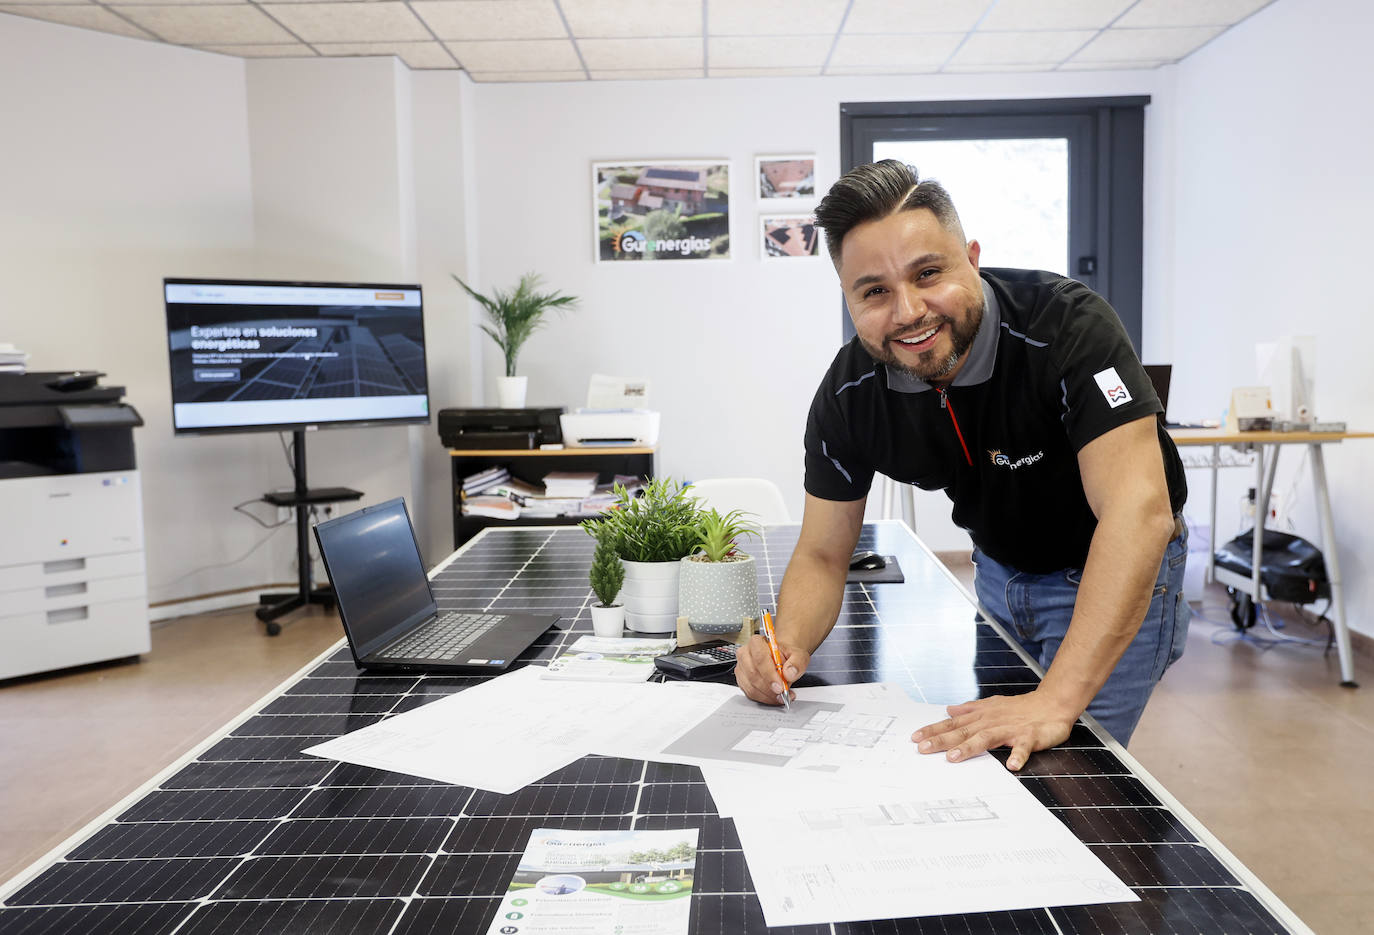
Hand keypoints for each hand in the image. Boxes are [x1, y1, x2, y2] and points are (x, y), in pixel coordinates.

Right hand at [735, 633, 809, 705]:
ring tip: (782, 695)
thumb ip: (797, 662)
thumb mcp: (798, 654)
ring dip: (768, 695)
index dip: (770, 674)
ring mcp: (742, 668)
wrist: (780, 658)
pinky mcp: (742, 681)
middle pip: (753, 674)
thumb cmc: (785, 655)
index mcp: (757, 643)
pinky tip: (775, 697)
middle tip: (783, 692)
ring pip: (751, 687)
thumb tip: (789, 673)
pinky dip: (764, 698)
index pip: (760, 658)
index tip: (780, 686)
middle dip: (770, 688)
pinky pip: (751, 694)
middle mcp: (745, 654)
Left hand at [910, 689, 1077, 769]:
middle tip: (923, 748)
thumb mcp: (991, 705)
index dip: (934, 730)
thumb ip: (969, 709)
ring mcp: (1010, 729)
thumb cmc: (1021, 708)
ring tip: (953, 757)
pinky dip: (1018, 755)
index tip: (915, 738)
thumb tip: (949, 710)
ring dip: (969, 748)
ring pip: (986, 738)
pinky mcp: (1029, 737)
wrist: (1053, 703)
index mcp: (982, 716)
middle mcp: (991, 721)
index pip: (953, 724)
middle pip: (963, 732)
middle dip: (942, 740)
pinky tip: (1012, 765)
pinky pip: (1023, 747)